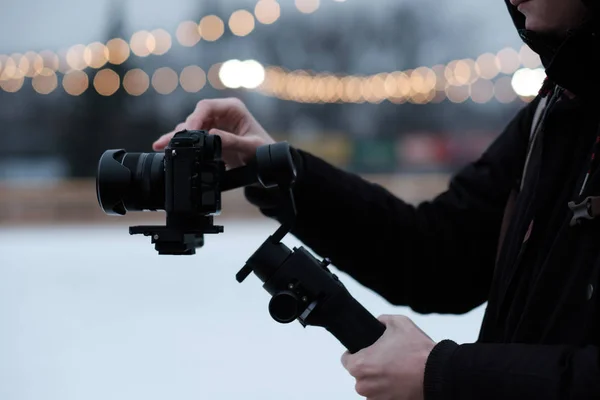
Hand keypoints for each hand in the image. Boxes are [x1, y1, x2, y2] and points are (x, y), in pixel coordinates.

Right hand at [152, 97, 274, 167]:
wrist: (267, 164)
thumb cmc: (264, 150)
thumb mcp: (251, 146)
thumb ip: (232, 141)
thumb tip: (212, 136)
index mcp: (233, 108)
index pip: (207, 107)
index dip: (194, 118)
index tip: (188, 132)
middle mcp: (221, 114)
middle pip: (195, 117)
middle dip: (183, 130)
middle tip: (171, 143)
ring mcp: (214, 125)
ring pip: (190, 127)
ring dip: (177, 137)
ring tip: (162, 145)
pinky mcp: (209, 136)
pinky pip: (192, 138)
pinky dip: (180, 143)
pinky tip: (163, 146)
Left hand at [341, 315, 435, 399]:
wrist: (438, 374)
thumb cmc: (417, 351)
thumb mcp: (398, 323)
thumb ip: (382, 320)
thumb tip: (378, 322)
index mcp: (361, 365)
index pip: (346, 359)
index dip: (355, 353)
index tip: (366, 351)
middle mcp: (364, 385)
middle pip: (359, 374)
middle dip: (370, 366)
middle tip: (386, 359)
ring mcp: (377, 398)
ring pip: (371, 387)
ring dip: (380, 380)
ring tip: (396, 370)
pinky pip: (383, 396)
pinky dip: (390, 389)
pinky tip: (401, 380)